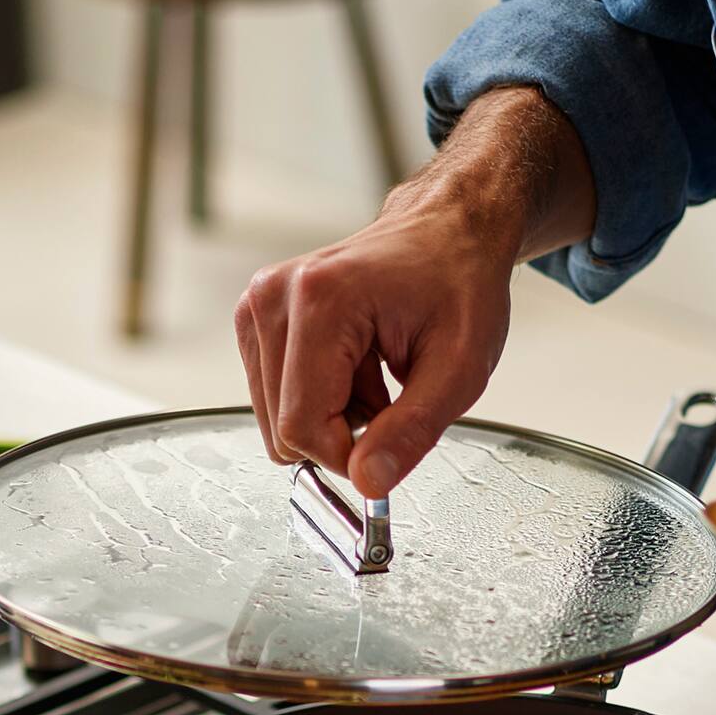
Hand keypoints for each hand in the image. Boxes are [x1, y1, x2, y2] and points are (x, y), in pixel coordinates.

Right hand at [236, 199, 513, 498]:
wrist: (446, 232)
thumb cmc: (458, 284)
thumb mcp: (460, 368)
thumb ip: (411, 431)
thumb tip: (368, 482)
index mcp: (321, 299)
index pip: (301, 426)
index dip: (347, 454)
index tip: (389, 440)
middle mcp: (275, 297)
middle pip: (282, 428)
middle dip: (339, 431)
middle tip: (388, 395)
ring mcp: (259, 304)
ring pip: (276, 419)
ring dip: (331, 414)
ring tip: (374, 373)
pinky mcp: (256, 316)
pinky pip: (275, 397)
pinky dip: (319, 395)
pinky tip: (354, 365)